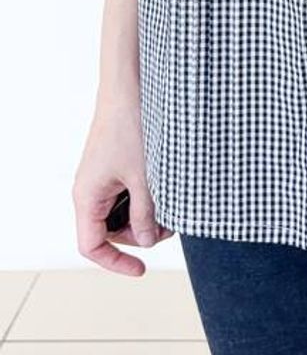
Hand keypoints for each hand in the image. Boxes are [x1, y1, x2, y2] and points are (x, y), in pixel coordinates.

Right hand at [72, 97, 175, 275]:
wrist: (132, 85)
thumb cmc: (132, 125)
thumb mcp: (145, 177)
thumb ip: (145, 214)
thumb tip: (148, 242)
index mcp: (87, 196)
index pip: (91, 246)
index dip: (115, 263)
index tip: (142, 269)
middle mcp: (91, 190)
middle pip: (112, 232)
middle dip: (141, 234)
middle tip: (170, 222)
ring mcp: (104, 177)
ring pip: (124, 213)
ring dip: (147, 214)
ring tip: (172, 201)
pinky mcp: (117, 165)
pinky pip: (129, 193)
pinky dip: (148, 196)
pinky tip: (167, 187)